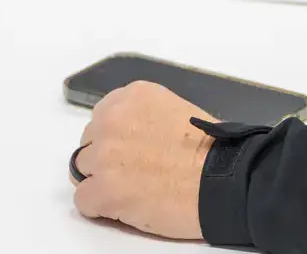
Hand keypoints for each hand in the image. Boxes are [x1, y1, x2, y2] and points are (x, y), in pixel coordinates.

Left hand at [71, 82, 211, 240]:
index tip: (131, 149)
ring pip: (82, 170)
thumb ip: (146, 118)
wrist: (224, 179)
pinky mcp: (104, 190)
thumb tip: (133, 138)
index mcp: (133, 97)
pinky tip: (124, 208)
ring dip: (101, 182)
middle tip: (133, 173)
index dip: (116, 137)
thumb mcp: (177, 111)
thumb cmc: (213, 151)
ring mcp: (105, 155)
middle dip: (106, 158)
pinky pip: (83, 201)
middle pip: (90, 143)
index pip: (104, 116)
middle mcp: (114, 120)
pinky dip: (100, 207)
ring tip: (131, 192)